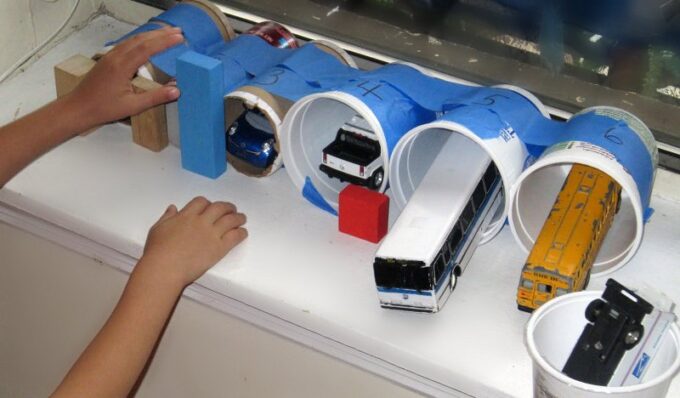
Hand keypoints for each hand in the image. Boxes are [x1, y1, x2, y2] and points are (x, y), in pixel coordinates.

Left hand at [66, 27, 184, 130]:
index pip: (147, 49)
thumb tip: (176, 91)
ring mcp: (110, 56)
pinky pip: (126, 44)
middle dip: (160, 33)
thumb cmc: (104, 109)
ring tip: (166, 33)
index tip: (180, 38)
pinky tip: (147, 41)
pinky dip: (140, 39)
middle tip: (178, 30)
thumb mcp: (132, 106)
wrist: (78, 108)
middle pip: (141, 39)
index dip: (164, 42)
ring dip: (151, 35)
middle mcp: (115, 57)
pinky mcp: (107, 59)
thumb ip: (155, 97)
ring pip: (133, 40)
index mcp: (122, 67)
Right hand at [139, 197, 247, 287]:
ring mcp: (212, 234)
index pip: (201, 202)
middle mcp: (201, 221)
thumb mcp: (157, 229)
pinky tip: (243, 233)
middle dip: (227, 206)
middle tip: (232, 209)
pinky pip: (234, 236)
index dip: (207, 203)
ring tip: (242, 218)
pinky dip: (241, 233)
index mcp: (186, 215)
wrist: (165, 268)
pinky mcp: (219, 248)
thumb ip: (167, 217)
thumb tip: (173, 207)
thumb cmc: (157, 250)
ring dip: (238, 217)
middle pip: (219, 207)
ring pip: (230, 220)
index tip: (210, 207)